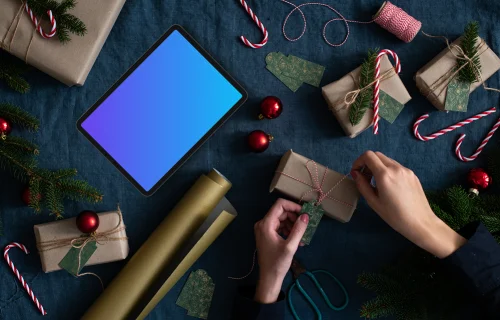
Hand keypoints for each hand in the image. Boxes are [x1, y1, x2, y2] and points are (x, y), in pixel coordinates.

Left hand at [253, 199, 308, 303]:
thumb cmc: (278, 263)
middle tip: (305, 226)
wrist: (269, 278)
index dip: (293, 206)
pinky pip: (279, 226)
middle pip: (281, 212)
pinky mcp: (266, 235)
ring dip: (293, 225)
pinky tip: (297, 239)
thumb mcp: (290, 246)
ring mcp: (264, 229)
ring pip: (281, 219)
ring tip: (302, 236)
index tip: (305, 213)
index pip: (280, 205)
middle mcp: (262, 223)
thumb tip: (306, 215)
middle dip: (294, 217)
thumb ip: (298, 230)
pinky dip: (288, 230)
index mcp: (266, 224)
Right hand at [351, 151, 465, 258]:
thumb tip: (356, 174)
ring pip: (387, 160)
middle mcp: (396, 168)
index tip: (356, 173)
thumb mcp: (374, 202)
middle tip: (365, 178)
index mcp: (385, 175)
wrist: (421, 223)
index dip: (358, 162)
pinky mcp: (412, 175)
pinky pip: (396, 167)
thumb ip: (362, 185)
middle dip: (367, 163)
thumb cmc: (395, 216)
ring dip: (378, 167)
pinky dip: (388, 171)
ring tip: (377, 184)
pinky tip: (390, 187)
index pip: (368, 156)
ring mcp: (406, 170)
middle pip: (377, 155)